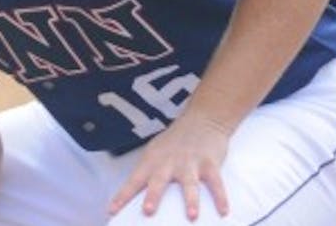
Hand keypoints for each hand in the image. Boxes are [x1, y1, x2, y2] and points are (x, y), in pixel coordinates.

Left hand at [108, 111, 232, 220]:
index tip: (111, 212)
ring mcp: (190, 162)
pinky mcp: (209, 163)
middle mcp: (169, 162)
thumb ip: (148, 174)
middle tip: (149, 211)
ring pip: (189, 183)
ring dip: (191, 200)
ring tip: (192, 216)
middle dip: (154, 195)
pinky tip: (223, 211)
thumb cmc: (175, 142)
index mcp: (152, 161)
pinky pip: (216, 182)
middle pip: (159, 180)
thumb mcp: (156, 152)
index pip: (134, 181)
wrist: (203, 118)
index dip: (122, 196)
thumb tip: (134, 201)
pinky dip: (220, 197)